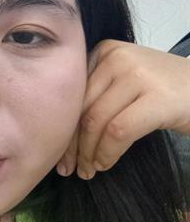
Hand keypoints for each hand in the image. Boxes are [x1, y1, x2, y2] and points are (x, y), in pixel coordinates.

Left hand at [56, 39, 189, 179]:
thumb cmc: (163, 92)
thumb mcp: (124, 82)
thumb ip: (96, 95)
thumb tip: (60, 133)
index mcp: (103, 51)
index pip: (72, 94)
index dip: (61, 127)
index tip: (58, 153)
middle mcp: (117, 57)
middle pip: (80, 107)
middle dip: (71, 144)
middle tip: (69, 169)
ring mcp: (138, 74)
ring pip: (95, 120)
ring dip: (88, 153)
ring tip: (88, 171)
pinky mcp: (157, 97)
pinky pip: (118, 131)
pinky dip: (107, 153)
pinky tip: (105, 164)